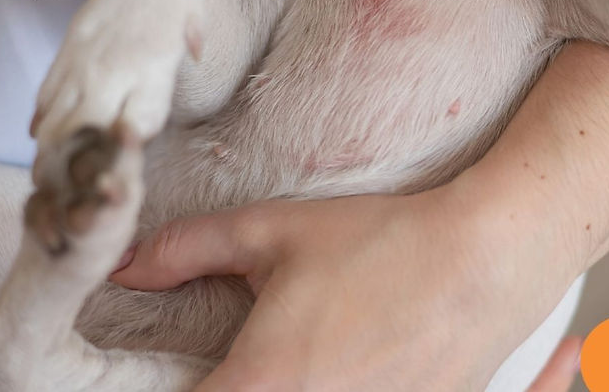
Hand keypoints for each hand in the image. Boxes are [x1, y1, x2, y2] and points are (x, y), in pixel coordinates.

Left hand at [111, 188, 578, 390]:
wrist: (487, 262)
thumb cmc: (383, 242)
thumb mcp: (275, 232)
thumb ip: (185, 250)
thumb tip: (122, 266)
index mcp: (260, 387)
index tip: (187, 369)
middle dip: (227, 388)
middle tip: (239, 359)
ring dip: (277, 391)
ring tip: (305, 358)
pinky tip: (345, 368)